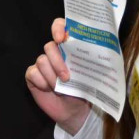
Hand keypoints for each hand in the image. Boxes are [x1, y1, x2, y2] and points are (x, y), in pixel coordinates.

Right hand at [26, 18, 91, 135]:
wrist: (75, 111)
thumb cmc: (86, 89)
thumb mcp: (94, 74)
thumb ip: (95, 61)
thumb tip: (106, 52)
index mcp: (70, 47)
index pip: (60, 27)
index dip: (58, 28)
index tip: (61, 38)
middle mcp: (55, 52)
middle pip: (49, 46)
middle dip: (58, 62)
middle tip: (67, 78)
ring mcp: (43, 63)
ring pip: (41, 60)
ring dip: (52, 76)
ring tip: (59, 88)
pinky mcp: (33, 75)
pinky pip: (33, 72)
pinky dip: (41, 82)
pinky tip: (48, 89)